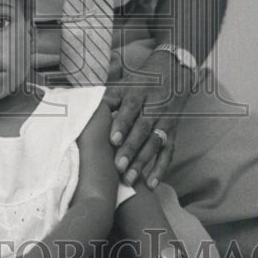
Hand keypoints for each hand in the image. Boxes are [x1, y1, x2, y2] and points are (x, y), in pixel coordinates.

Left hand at [105, 51, 190, 188]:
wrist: (173, 72)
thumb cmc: (140, 82)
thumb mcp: (124, 83)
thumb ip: (107, 98)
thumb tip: (84, 109)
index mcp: (138, 93)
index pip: (130, 109)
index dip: (122, 124)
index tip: (112, 140)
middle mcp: (153, 107)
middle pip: (142, 130)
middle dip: (131, 149)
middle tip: (118, 167)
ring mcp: (164, 121)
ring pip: (154, 144)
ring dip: (142, 163)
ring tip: (129, 180)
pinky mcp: (172, 133)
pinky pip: (168, 153)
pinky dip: (161, 169)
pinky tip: (151, 184)